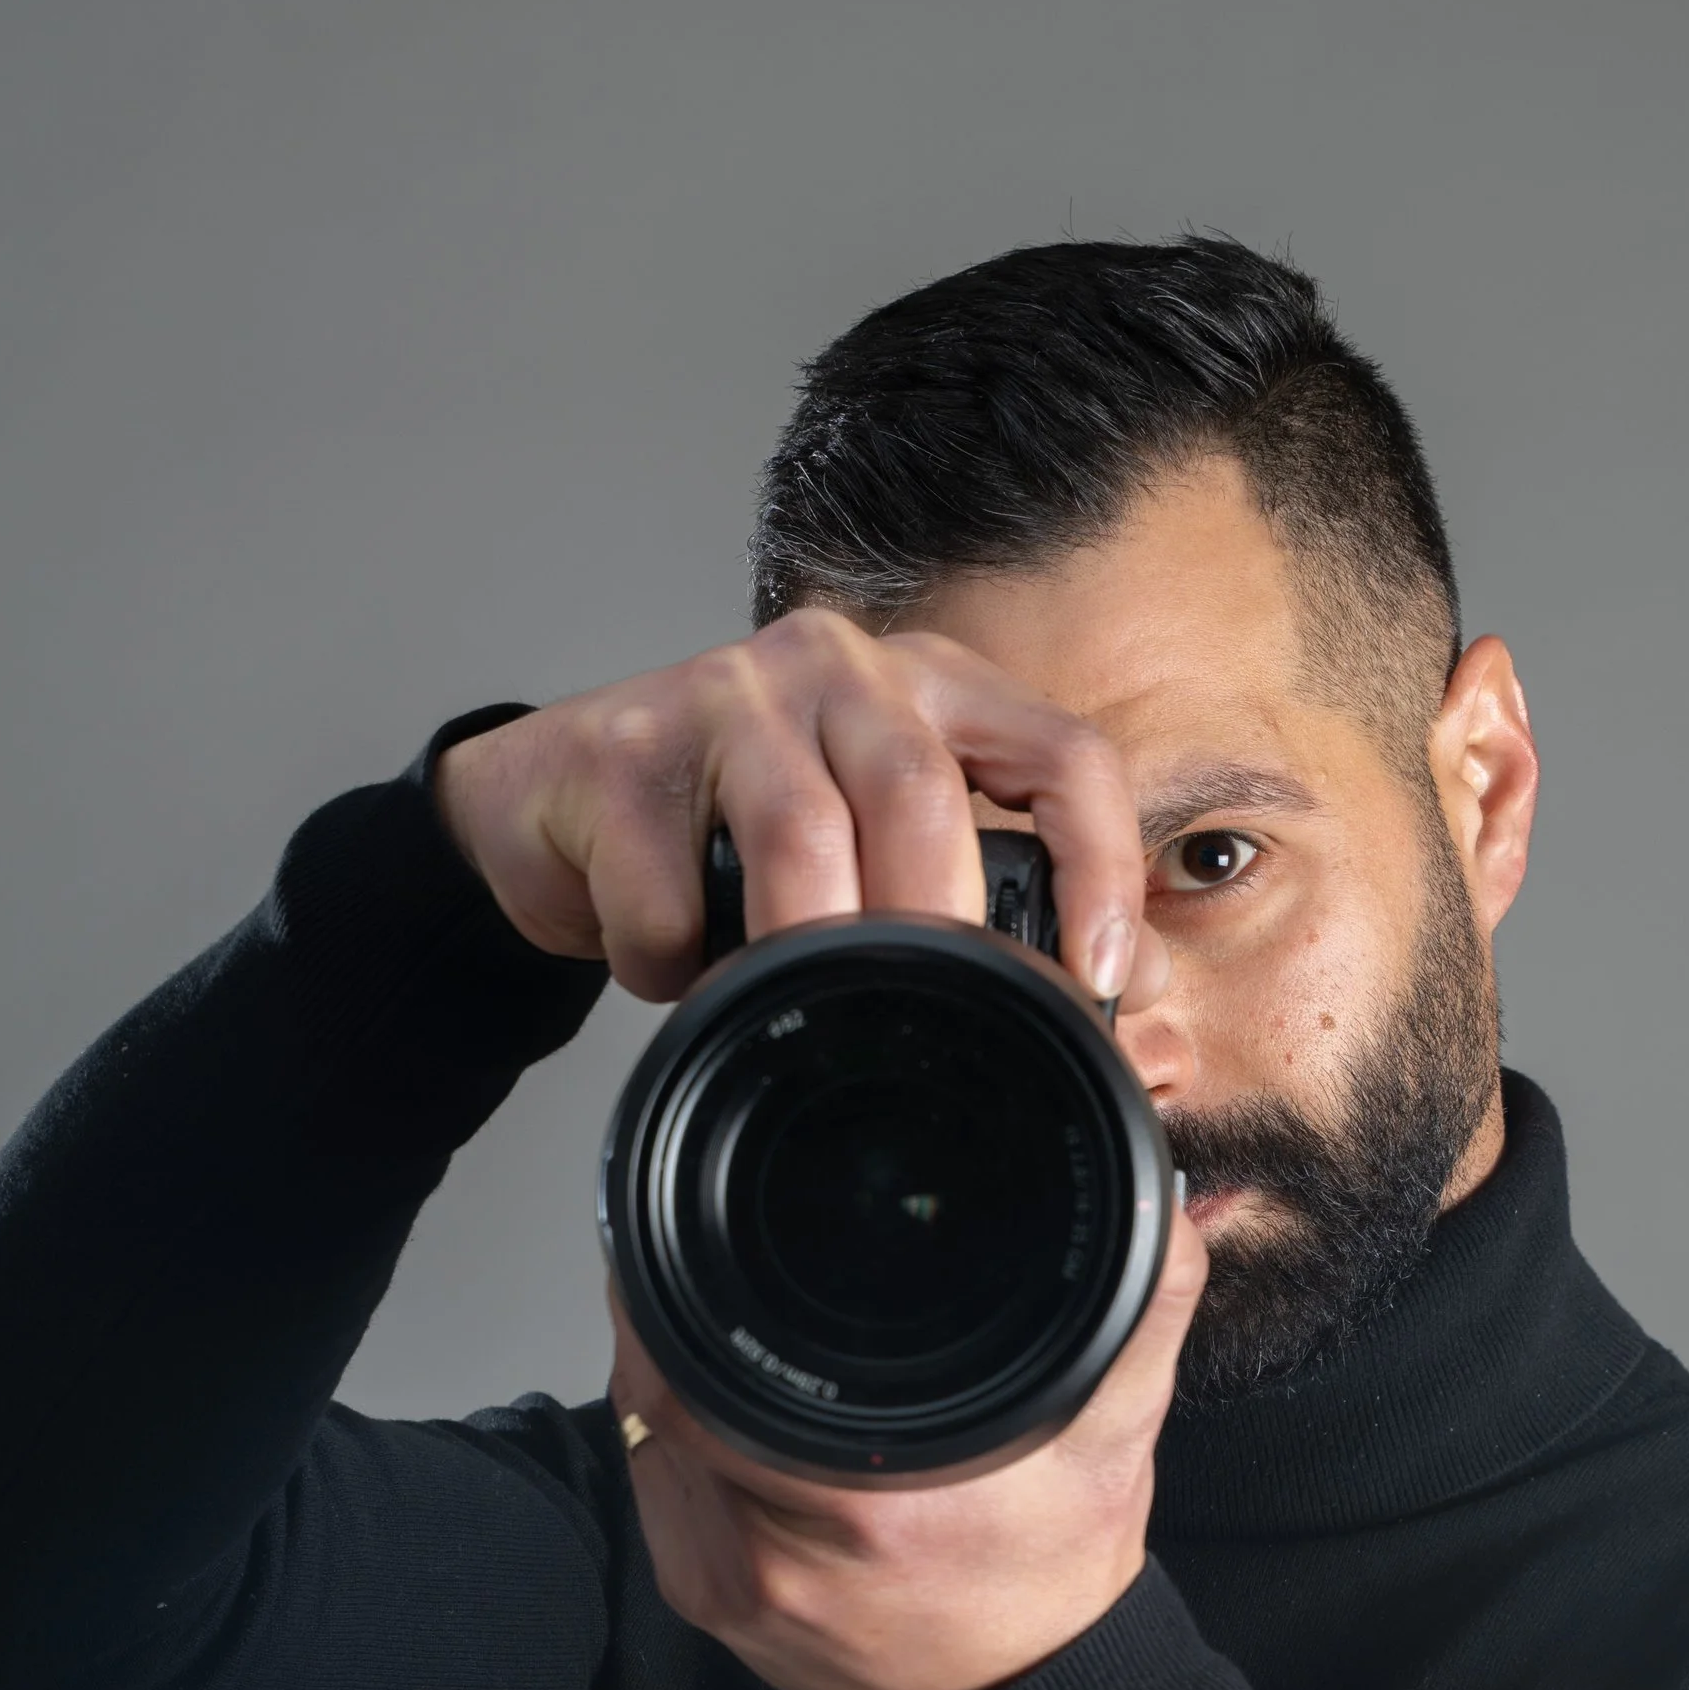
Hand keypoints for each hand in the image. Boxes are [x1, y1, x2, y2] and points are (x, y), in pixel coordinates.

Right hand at [431, 611, 1168, 1008]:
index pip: (1060, 752)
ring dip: (803, 948)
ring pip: (801, 835)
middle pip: (922, 795)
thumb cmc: (735, 851)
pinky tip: (671, 965)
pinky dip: (676, 958)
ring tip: (790, 1006)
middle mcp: (840, 668)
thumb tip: (1137, 1018)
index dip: (1100, 864)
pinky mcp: (627, 750)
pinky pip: (672, 887)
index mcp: (931, 689)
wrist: (551, 813)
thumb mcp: (876, 871)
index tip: (1098, 975)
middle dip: (934, 932)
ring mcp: (728, 695)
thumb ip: (991, 926)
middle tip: (923, 1021)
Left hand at [604, 1203, 1208, 1689]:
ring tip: (723, 1321)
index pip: (707, 1364)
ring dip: (672, 1367)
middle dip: (678, 1307)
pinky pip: (656, 1481)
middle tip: (716, 1253)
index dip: (689, 1282)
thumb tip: (1153, 1195)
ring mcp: (722, 1582)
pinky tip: (722, 1407)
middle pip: (659, 1387)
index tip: (714, 1223)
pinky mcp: (699, 1598)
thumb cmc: (1056, 1576)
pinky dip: (676, 1430)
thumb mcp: (1119, 1431)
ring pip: (647, 1430)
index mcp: (872, 1506)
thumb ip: (1145, 1302)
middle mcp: (775, 1553)